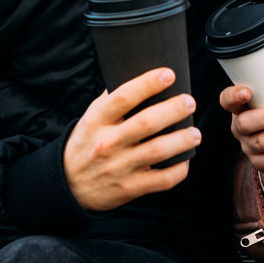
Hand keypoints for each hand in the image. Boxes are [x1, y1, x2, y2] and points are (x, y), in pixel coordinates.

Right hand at [63, 68, 198, 211]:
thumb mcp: (91, 118)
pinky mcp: (129, 188)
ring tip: (195, 133)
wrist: (68, 185)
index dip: (148, 84)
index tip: (168, 74)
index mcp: (97, 121)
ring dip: (182, 140)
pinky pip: (161, 180)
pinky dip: (178, 170)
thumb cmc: (87, 143)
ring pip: (158, 151)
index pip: (123, 97)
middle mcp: (108, 143)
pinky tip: (185, 160)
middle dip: (173, 110)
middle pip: (147, 123)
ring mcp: (119, 167)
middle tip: (189, 102)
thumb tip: (142, 76)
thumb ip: (112, 100)